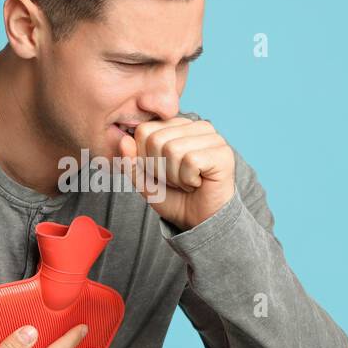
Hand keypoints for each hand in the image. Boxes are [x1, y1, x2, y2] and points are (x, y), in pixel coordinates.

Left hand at [118, 116, 235, 231]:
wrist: (199, 221)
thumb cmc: (175, 197)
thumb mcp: (144, 181)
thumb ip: (130, 162)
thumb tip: (124, 140)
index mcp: (177, 126)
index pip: (144, 130)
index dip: (145, 158)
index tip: (161, 172)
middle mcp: (196, 126)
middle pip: (156, 139)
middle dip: (160, 169)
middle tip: (176, 179)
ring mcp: (213, 137)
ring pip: (173, 149)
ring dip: (175, 176)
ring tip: (187, 182)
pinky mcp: (223, 153)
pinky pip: (190, 160)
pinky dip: (188, 179)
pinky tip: (199, 183)